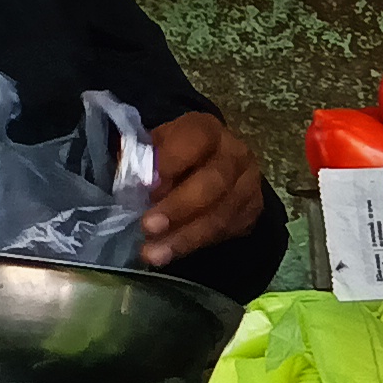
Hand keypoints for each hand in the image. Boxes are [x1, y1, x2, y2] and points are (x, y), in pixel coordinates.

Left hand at [138, 112, 266, 267]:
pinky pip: (226, 232)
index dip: (169, 162)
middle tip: (148, 227)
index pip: (194, 141)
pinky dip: (196, 244)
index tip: (144, 185)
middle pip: (214, 182)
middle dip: (179, 207)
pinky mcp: (251, 212)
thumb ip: (140, 158)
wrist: (206, 168)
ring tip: (154, 253)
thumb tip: (131, 180)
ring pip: (221, 214)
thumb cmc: (170, 156)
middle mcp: (236, 154)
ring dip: (185, 236)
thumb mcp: (151, 146)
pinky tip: (170, 253)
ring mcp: (249, 185)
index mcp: (207, 129)